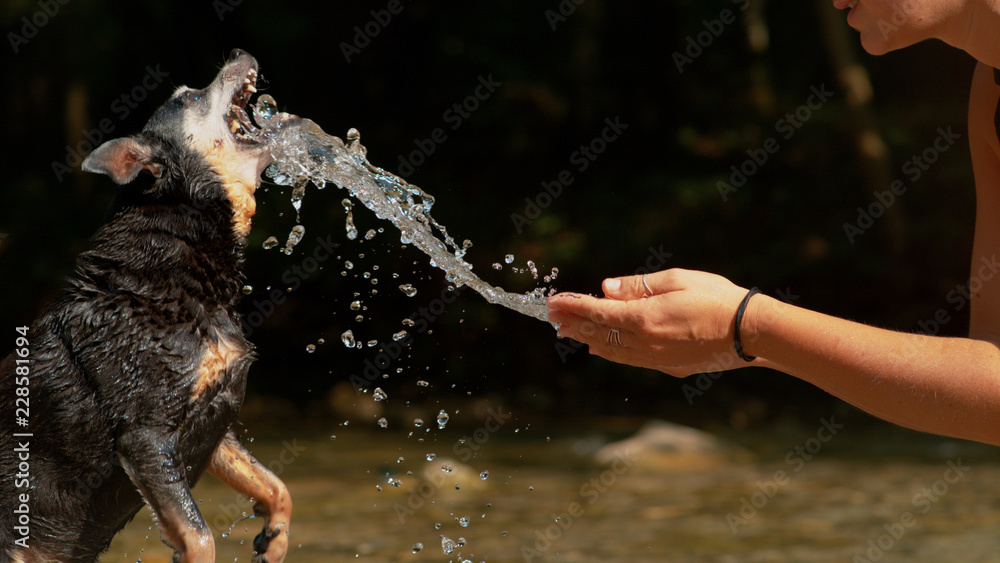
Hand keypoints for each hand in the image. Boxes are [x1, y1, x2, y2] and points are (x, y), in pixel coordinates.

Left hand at [547, 268, 750, 376]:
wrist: (750, 333)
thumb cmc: (717, 298)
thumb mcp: (676, 280)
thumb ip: (638, 286)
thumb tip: (606, 288)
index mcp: (644, 318)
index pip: (597, 312)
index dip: (573, 306)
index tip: (554, 301)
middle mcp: (644, 342)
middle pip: (598, 333)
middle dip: (573, 323)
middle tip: (552, 317)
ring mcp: (656, 359)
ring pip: (611, 350)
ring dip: (587, 340)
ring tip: (569, 333)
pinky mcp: (669, 367)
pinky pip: (629, 359)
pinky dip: (610, 352)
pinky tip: (601, 348)